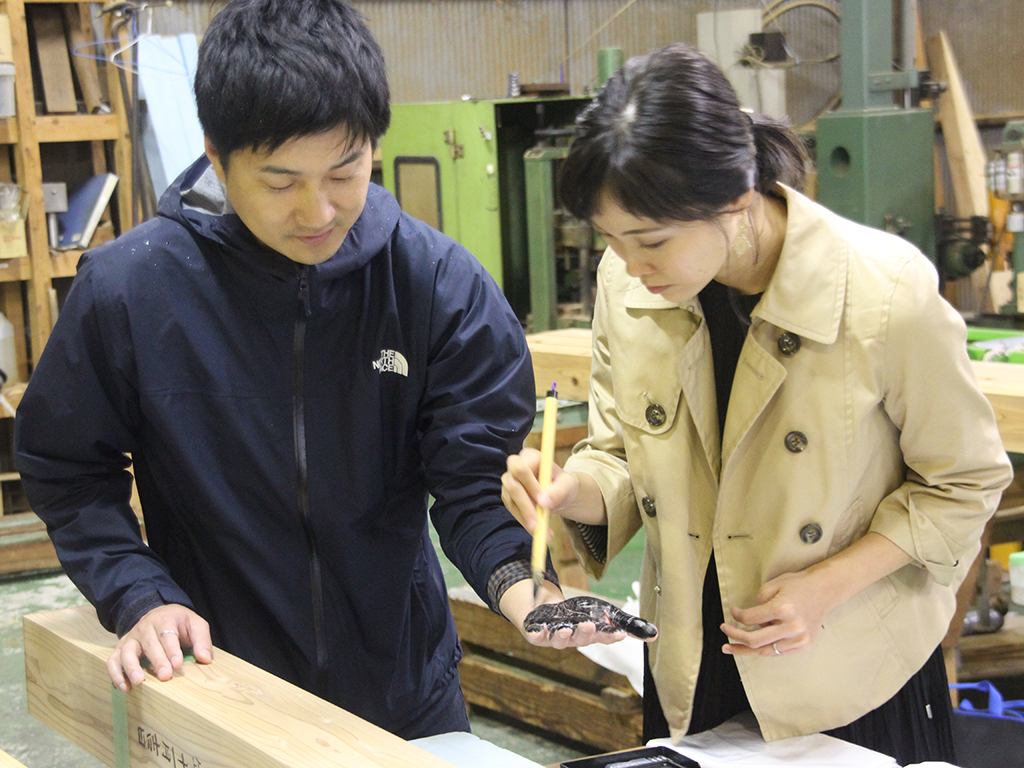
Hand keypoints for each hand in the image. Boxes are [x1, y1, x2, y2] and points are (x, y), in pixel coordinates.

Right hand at [108, 604, 212, 691]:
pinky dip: (115, 674)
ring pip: (126, 651)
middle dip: (157, 660)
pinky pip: (113, 660)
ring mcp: (131, 638)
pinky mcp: (121, 648)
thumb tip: (205, 659)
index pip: (167, 634)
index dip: (172, 649)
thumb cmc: (178, 623)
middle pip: (149, 643)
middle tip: (165, 676)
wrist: (158, 614)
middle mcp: (145, 627)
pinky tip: (124, 688)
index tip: (177, 663)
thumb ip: (202, 639)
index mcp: (164, 619)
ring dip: (131, 667)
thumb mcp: (194, 624)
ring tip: (139, 682)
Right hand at [501, 448, 579, 532]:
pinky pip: (513, 511)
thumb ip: (558, 491)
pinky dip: (525, 523)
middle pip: (512, 485)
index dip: (529, 484)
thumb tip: (543, 503)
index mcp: (530, 457)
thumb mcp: (568, 486)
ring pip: (511, 502)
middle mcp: (515, 467)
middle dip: (525, 506)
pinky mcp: (509, 497)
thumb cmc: (565, 485)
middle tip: (538, 525)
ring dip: (526, 519)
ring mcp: (510, 483)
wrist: (561, 494)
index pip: (521, 468)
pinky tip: (539, 530)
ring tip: (544, 533)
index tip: (542, 502)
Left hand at [523, 595, 657, 648]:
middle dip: (586, 633)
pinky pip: (536, 636)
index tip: (619, 633)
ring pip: (559, 640)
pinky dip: (537, 634)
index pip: (603, 637)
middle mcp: (574, 640)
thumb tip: (655, 635)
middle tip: (589, 625)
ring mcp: (554, 638)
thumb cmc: (578, 615)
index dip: (610, 636)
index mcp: (591, 635)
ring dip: (564, 635)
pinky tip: (538, 631)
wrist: (545, 613)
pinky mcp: (537, 635)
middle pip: (581, 639)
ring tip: (566, 629)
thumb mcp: (603, 615)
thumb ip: (625, 623)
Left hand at [720, 569, 834, 656]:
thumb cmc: (796, 585)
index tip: (732, 611)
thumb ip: (758, 603)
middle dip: (735, 636)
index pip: (751, 619)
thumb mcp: (772, 585)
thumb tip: (746, 619)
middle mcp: (792, 627)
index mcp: (783, 609)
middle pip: (755, 640)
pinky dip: (763, 649)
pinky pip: (778, 652)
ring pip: (766, 651)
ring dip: (745, 650)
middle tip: (724, 630)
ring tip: (729, 648)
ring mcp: (800, 639)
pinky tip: (750, 648)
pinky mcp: (804, 645)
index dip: (737, 616)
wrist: (824, 591)